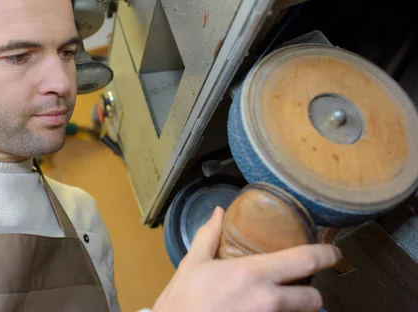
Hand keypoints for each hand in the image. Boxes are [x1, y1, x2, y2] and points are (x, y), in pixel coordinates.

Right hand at [153, 207, 341, 311]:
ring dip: (295, 309)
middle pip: (313, 298)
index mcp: (253, 273)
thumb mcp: (194, 263)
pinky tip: (261, 311)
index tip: (333, 252)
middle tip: (299, 285)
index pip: (305, 260)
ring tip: (280, 301)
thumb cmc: (182, 300)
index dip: (327, 254)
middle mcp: (267, 300)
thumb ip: (209, 235)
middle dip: (310, 292)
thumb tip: (218, 213)